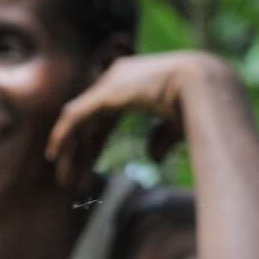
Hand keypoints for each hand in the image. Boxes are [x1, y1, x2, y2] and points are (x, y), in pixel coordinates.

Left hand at [45, 51, 227, 187]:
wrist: (204, 86)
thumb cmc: (200, 104)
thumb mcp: (177, 125)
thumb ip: (160, 139)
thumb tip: (150, 158)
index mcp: (135, 83)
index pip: (106, 115)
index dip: (96, 141)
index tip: (89, 165)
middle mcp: (119, 79)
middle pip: (90, 119)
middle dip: (81, 149)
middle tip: (72, 177)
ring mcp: (111, 83)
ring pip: (80, 120)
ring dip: (71, 150)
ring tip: (65, 179)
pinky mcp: (105, 93)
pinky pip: (76, 117)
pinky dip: (64, 136)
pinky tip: (55, 155)